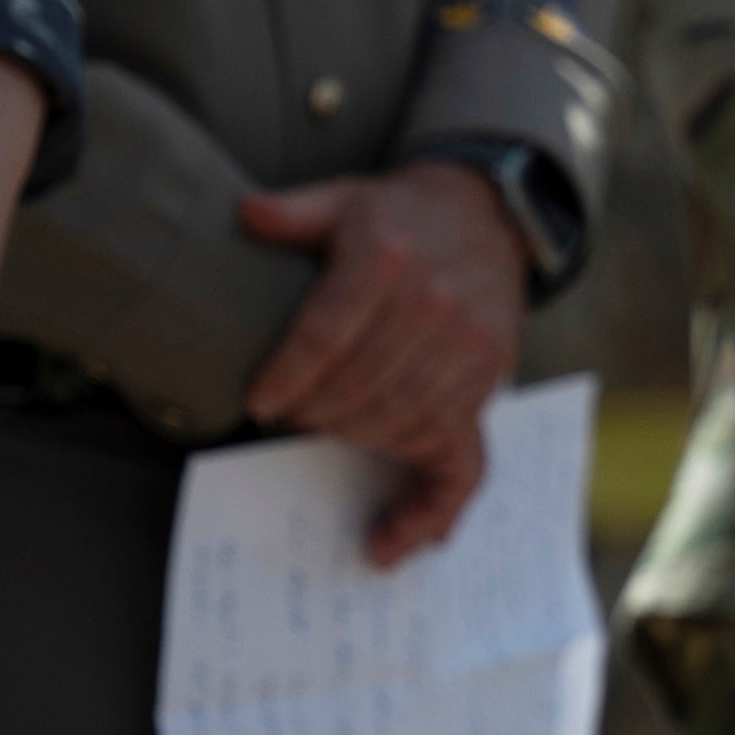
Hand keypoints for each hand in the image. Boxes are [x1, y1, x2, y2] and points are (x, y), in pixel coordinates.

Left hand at [239, 161, 531, 561]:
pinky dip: (418, 492)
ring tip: (322, 436)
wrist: (490, 216)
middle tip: (285, 423)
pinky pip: (453, 447)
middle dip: (314, 415)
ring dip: (354, 439)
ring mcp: (469, 344)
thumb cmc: (401, 216)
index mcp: (387, 257)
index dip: (287, 377)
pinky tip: (386, 535)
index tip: (258, 403)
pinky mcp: (490, 377)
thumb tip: (244, 214)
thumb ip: (294, 212)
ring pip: (402, 419)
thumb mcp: (345, 199)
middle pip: (360, 386)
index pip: (325, 332)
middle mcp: (435, 302)